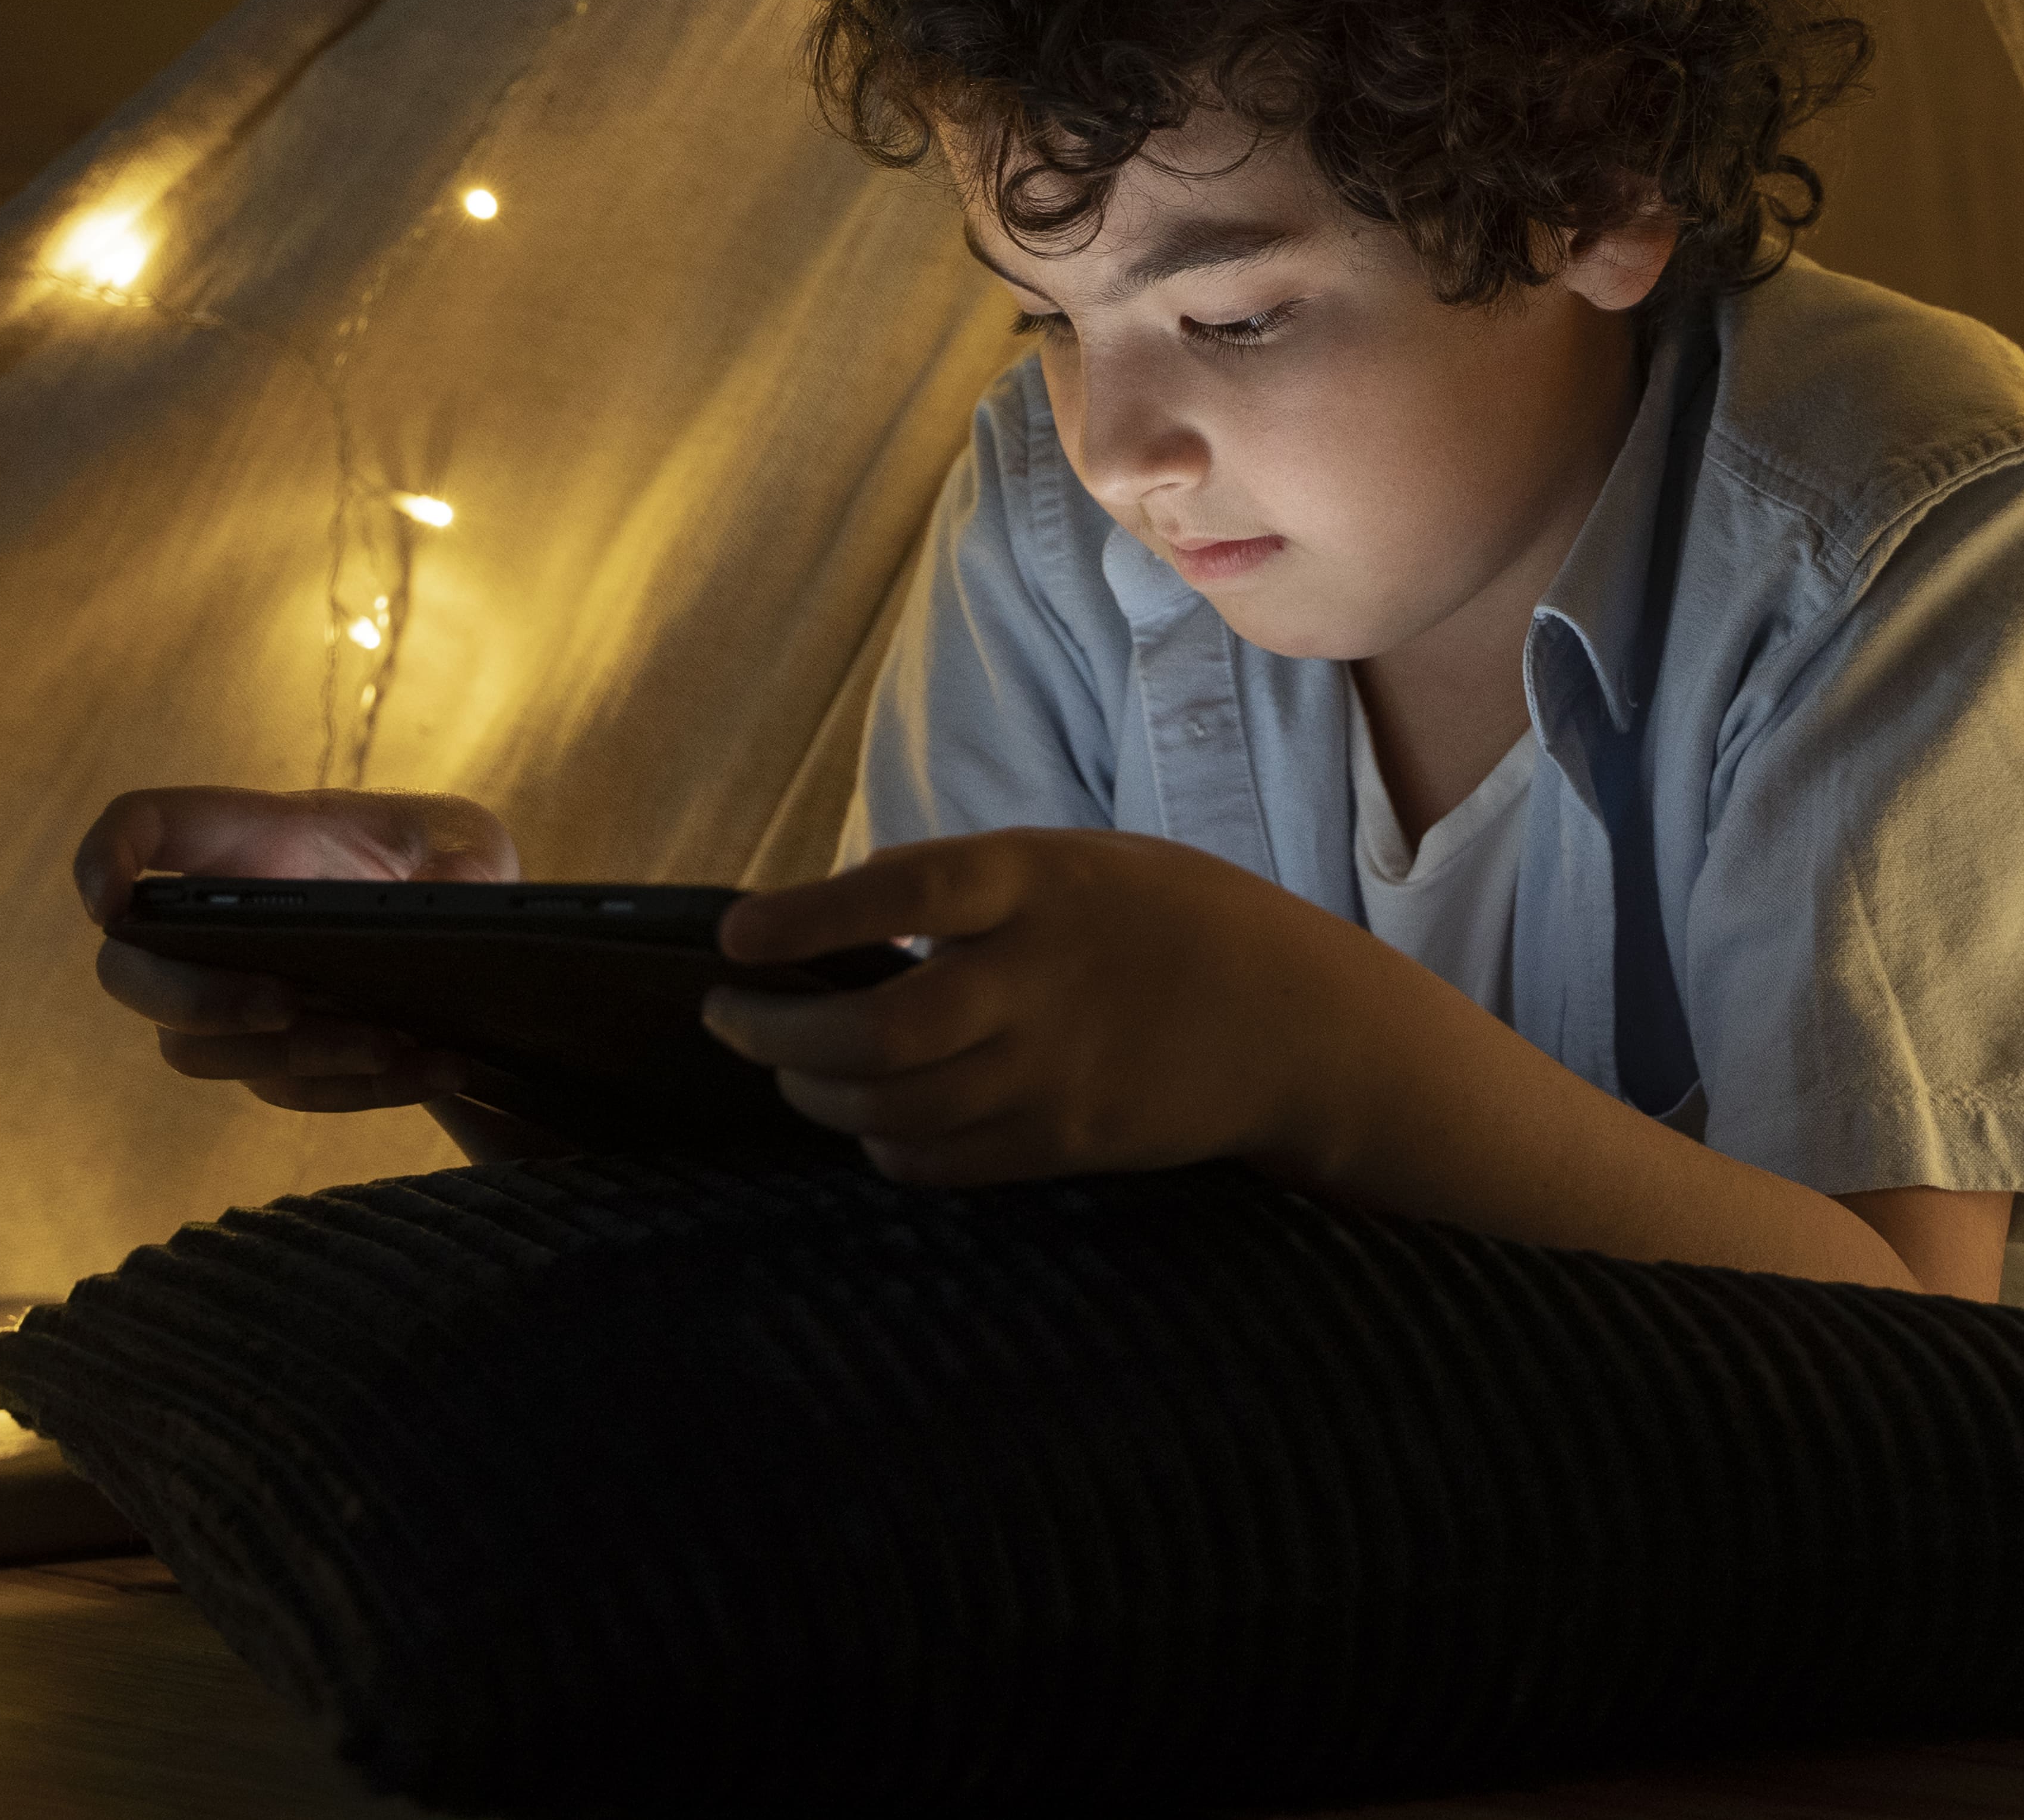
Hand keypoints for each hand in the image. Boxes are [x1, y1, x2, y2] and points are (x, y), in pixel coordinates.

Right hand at [71, 784, 518, 1114]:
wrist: (468, 928)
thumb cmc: (443, 858)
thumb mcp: (466, 843)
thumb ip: (459, 865)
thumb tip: (453, 897)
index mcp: (247, 841)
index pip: (141, 830)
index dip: (100, 857)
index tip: (105, 899)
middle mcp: (216, 924)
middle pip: (133, 972)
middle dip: (195, 998)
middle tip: (284, 1001)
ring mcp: (234, 995)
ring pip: (202, 1050)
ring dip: (295, 1053)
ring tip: (390, 1043)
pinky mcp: (273, 1054)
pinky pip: (286, 1087)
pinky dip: (355, 1088)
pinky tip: (434, 1067)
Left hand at [704, 829, 1400, 1184]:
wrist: (1294, 1021)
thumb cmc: (1172, 920)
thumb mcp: (1081, 861)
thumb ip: (974, 885)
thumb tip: (847, 910)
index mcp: (1045, 884)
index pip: (904, 897)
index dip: (809, 919)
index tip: (735, 935)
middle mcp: (1040, 984)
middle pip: (876, 1036)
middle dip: (775, 1035)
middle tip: (729, 1015)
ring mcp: (1052, 1077)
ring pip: (890, 1111)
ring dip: (814, 1093)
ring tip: (788, 1067)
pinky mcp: (1062, 1145)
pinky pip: (937, 1163)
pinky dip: (880, 1144)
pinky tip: (868, 1116)